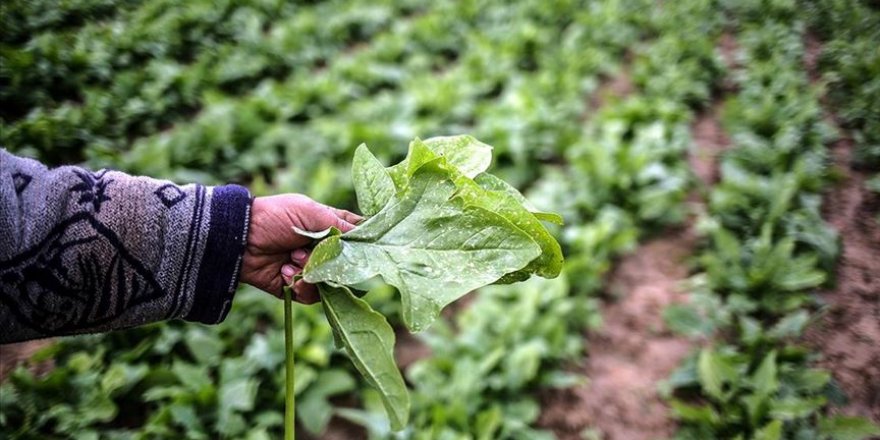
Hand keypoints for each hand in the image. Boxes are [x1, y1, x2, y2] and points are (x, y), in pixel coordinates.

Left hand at [241, 194, 360, 302]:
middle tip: (316, 252)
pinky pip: (311, 295)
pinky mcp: (295, 286)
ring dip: (311, 271)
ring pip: (329, 281)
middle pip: (346, 263)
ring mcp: (309, 268)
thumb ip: (340, 226)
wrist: (240, 240)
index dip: (363, 242)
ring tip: (292, 258)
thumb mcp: (311, 213)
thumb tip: (365, 238)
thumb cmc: (275, 217)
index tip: (368, 249)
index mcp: (327, 226)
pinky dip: (299, 285)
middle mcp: (321, 248)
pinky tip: (284, 271)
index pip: (356, 234)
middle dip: (331, 260)